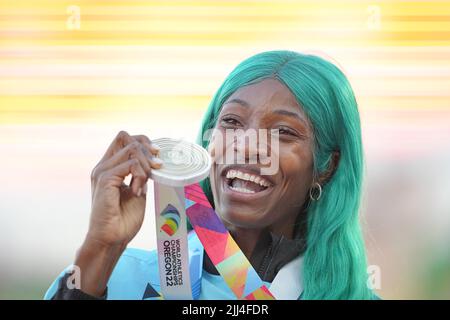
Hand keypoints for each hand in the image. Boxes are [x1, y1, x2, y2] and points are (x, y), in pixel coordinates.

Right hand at [86, 130, 162, 247]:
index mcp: (109, 167)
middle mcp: (103, 166)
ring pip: (131, 149)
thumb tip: (152, 162)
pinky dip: (140, 176)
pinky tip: (137, 192)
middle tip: (155, 168)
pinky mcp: (104, 179)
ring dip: (145, 166)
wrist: (112, 238)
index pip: (124, 138)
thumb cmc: (124, 219)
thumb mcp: (137, 190)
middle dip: (146, 149)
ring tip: (142, 186)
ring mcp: (102, 171)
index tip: (157, 156)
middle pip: (125, 136)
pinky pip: (131, 165)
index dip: (143, 141)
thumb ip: (140, 175)